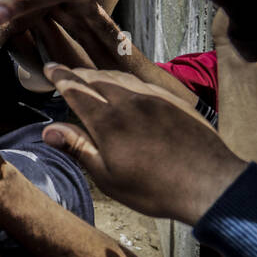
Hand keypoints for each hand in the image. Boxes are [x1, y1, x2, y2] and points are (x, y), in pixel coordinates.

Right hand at [40, 64, 246, 223]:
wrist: (208, 183)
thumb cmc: (155, 188)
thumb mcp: (108, 176)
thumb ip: (78, 147)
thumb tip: (49, 130)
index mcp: (107, 122)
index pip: (76, 90)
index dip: (60, 77)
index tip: (49, 68)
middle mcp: (128, 102)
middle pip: (96, 78)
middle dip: (77, 73)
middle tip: (65, 71)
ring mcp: (153, 98)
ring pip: (119, 77)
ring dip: (101, 74)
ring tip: (91, 76)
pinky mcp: (173, 101)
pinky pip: (143, 82)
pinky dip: (126, 79)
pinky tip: (126, 85)